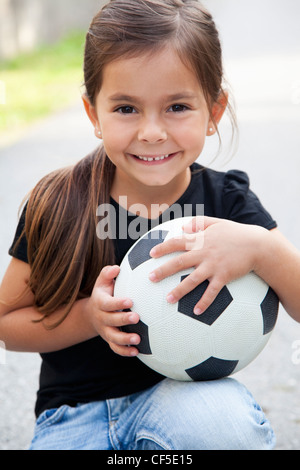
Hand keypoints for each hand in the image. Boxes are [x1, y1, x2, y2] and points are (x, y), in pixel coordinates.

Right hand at [86, 265, 139, 356]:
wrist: (92, 313)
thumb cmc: (104, 293)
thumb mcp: (102, 282)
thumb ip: (107, 274)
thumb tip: (117, 268)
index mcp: (100, 303)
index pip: (108, 303)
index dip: (118, 303)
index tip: (130, 301)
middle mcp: (101, 318)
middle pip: (111, 320)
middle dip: (123, 320)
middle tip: (137, 317)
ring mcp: (105, 330)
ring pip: (113, 337)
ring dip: (125, 339)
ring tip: (137, 339)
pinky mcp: (109, 340)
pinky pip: (115, 348)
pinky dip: (125, 351)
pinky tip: (136, 351)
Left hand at [149, 216, 265, 314]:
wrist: (257, 244)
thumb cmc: (235, 233)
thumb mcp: (216, 222)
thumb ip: (199, 223)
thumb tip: (183, 227)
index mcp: (200, 240)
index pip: (177, 242)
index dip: (162, 248)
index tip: (150, 254)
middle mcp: (203, 253)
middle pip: (179, 262)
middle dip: (163, 270)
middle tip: (150, 278)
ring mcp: (213, 266)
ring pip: (192, 280)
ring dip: (179, 290)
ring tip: (167, 299)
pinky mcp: (224, 276)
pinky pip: (212, 292)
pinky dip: (204, 302)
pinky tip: (196, 312)